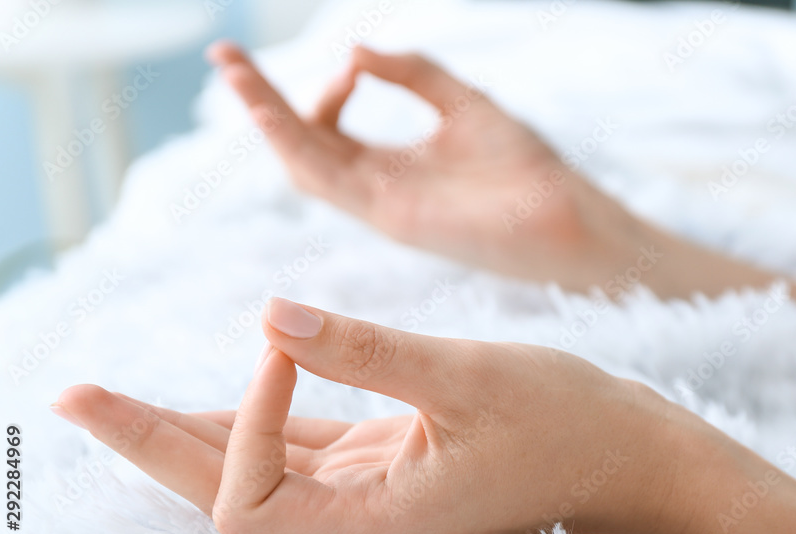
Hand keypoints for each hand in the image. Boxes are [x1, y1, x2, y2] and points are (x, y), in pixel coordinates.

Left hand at [53, 297, 686, 533]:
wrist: (627, 454)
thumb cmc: (566, 422)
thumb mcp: (467, 376)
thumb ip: (365, 351)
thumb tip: (269, 315)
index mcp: (374, 520)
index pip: (254, 493)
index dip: (243, 417)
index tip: (286, 339)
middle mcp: (359, 516)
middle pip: (223, 493)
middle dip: (146, 442)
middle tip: (72, 396)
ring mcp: (369, 488)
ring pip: (254, 466)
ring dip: (182, 431)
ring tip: (105, 400)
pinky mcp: (386, 456)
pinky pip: (298, 442)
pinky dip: (250, 415)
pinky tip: (210, 392)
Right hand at [205, 41, 663, 291]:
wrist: (570, 220)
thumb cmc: (528, 169)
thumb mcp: (464, 103)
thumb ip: (412, 74)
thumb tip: (352, 51)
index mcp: (394, 165)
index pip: (326, 129)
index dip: (308, 91)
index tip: (341, 61)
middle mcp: (379, 188)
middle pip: (303, 145)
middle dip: (262, 102)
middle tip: (224, 58)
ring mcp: (382, 205)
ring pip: (304, 163)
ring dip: (266, 119)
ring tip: (234, 73)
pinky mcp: (394, 217)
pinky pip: (331, 181)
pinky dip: (297, 145)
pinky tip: (273, 109)